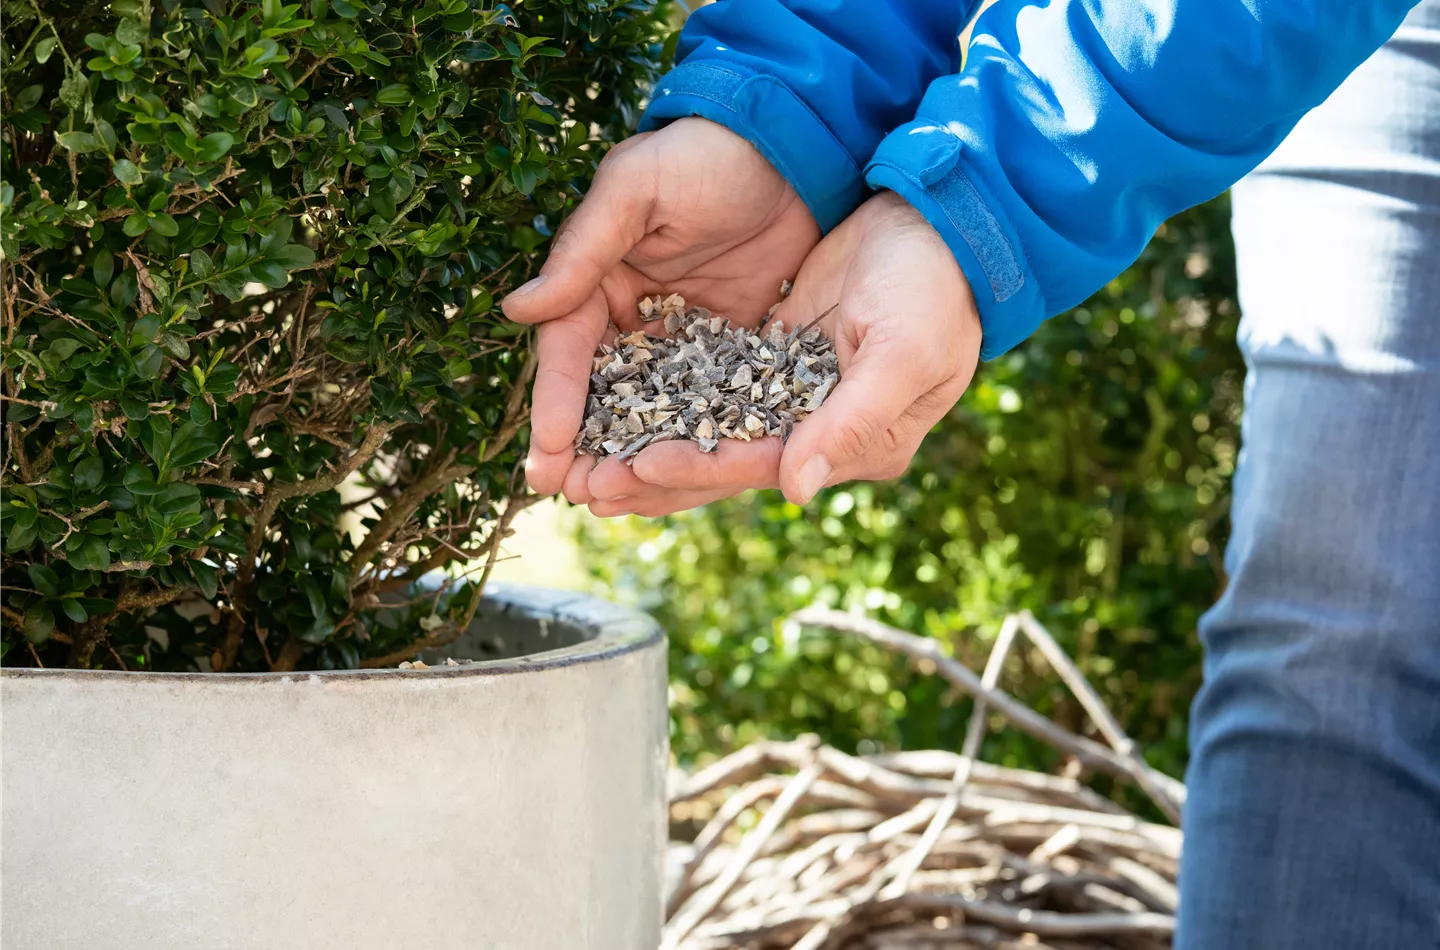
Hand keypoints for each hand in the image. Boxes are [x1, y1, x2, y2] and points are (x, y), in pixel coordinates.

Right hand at [501, 118, 820, 495]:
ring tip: (617, 505)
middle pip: (602, 393)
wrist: (794, 146)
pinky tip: (686, 483)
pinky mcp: (733, 348)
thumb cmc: (705, 154)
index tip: (546, 456)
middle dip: (584, 447)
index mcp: (598, 278)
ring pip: (651, 409)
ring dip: (633, 456)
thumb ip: (583, 250)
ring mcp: (682, 337)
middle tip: (574, 496)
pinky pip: (709, 403)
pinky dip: (694, 441)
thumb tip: (517, 309)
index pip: (568, 351)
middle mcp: (633, 315)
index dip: (556, 404)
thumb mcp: (636, 189)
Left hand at [582, 191, 982, 516]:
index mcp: (861, 446)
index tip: (637, 469)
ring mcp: (796, 401)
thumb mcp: (902, 353)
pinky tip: (615, 409)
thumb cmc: (934, 290)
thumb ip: (849, 422)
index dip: (699, 468)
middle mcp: (824, 436)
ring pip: (710, 432)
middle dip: (656, 476)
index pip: (764, 465)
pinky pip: (709, 390)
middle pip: (727, 461)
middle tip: (585, 490)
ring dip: (650, 447)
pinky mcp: (772, 361)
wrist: (937, 226)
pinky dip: (664, 401)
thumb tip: (795, 490)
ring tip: (585, 467)